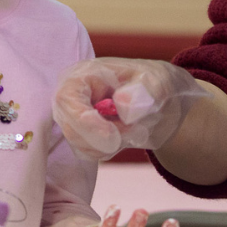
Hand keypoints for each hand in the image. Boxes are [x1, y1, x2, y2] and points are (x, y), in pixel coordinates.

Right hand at [53, 58, 209, 160]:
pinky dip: (110, 149)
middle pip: (70, 127)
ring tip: (135, 127)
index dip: (84, 121)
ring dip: (111, 144)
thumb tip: (121, 101)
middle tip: (134, 129)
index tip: (112, 135)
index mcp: (85, 74)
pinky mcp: (81, 136)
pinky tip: (126, 135)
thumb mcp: (157, 83)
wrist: (160, 103)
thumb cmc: (154, 85)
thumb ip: (141, 92)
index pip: (67, 98)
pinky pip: (89, 153)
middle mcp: (73, 96)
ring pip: (80, 144)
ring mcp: (75, 118)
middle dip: (104, 137)